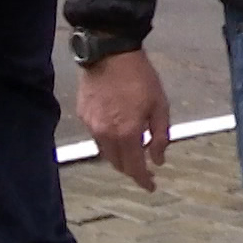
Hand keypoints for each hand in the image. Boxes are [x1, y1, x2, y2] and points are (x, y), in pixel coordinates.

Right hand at [77, 50, 169, 190]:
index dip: (143, 180)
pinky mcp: (83, 116)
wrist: (110, 54)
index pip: (134, 167)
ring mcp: (91, 126)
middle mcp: (105, 134)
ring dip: (119, 157)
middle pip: (117, 164)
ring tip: (133, 153)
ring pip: (105, 152)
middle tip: (144, 170)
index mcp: (126, 133)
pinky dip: (109, 142)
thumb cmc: (140, 78)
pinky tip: (118, 134)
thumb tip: (158, 159)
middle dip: (131, 170)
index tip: (151, 187)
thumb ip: (160, 135)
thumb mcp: (160, 105)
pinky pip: (97, 138)